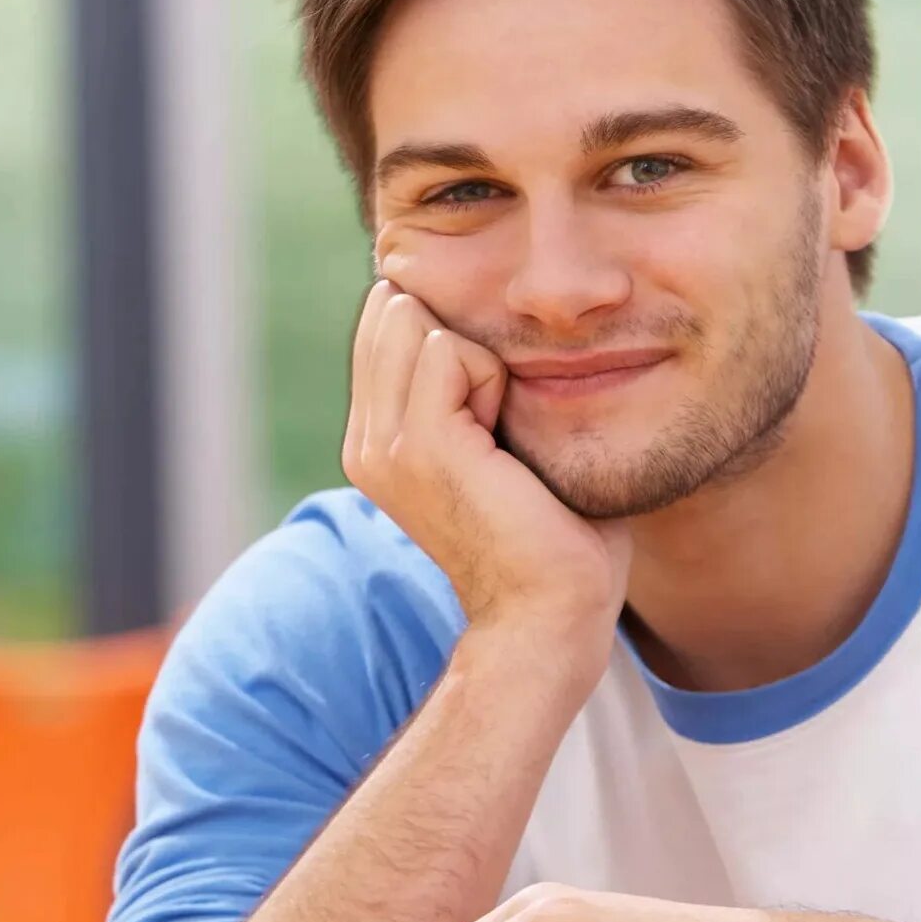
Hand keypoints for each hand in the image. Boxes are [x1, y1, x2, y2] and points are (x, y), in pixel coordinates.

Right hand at [343, 281, 630, 658]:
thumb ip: (478, 386)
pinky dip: (494, 378)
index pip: (389, 323)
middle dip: (461, 337)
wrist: (551, 613)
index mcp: (379, 442)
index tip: (495, 409)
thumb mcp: (501, 445)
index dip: (455, 335)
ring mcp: (383, 444)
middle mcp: (367, 442)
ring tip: (503, 435)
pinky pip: (447, 349)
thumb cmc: (554, 535)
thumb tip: (491, 318)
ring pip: (414, 319)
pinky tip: (508, 442)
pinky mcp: (418, 444)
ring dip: (480, 359)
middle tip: (501, 422)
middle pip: (393, 308)